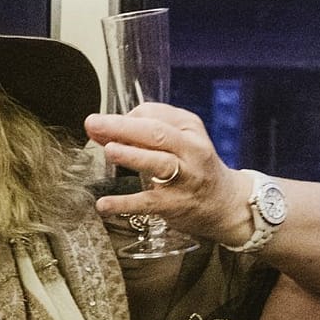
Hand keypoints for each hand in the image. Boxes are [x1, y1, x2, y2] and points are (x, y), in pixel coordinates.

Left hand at [85, 103, 252, 245]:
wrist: (225, 203)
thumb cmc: (193, 168)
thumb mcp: (177, 142)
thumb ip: (140, 135)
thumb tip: (99, 129)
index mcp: (188, 128)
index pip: (153, 115)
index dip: (123, 118)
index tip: (98, 123)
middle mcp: (190, 149)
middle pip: (156, 133)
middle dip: (122, 127)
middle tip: (94, 124)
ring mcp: (186, 177)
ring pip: (159, 162)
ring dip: (132, 155)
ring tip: (109, 150)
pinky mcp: (176, 204)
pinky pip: (148, 202)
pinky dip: (124, 203)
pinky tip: (103, 204)